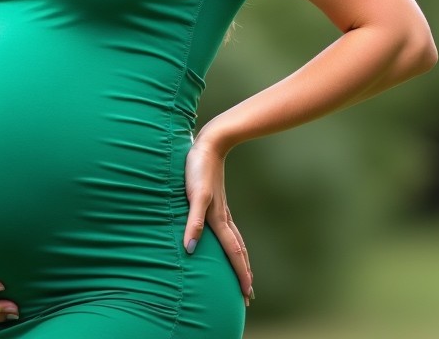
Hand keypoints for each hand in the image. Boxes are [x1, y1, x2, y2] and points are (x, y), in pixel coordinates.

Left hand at [182, 136, 254, 306]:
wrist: (208, 144)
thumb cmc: (198, 168)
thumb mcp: (193, 195)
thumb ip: (193, 221)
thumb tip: (190, 249)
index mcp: (218, 219)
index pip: (233, 253)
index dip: (240, 274)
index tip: (248, 294)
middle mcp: (222, 217)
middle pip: (238, 250)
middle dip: (244, 273)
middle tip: (249, 295)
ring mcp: (221, 209)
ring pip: (235, 240)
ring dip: (240, 259)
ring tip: (245, 272)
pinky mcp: (215, 201)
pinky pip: (228, 229)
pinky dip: (232, 241)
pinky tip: (227, 239)